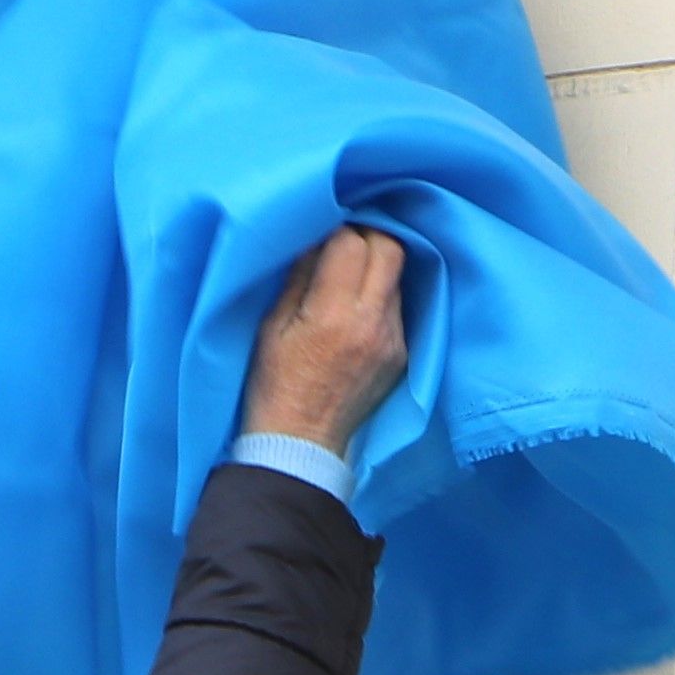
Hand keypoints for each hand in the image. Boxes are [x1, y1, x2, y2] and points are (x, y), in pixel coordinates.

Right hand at [231, 226, 415, 452]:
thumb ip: (300, 276)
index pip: (351, 243)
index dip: (336, 230)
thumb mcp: (272, 325)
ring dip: (374, 268)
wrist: (301, 443)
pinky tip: (355, 313)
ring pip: (396, 278)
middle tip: (344, 243)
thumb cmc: (274, 384)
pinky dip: (378, 298)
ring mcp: (393, 340)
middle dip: (367, 236)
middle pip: (390, 249)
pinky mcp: (402, 354)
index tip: (322, 234)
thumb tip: (318, 236)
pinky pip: (397, 308)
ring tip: (346, 280)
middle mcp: (372, 323)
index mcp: (333, 315)